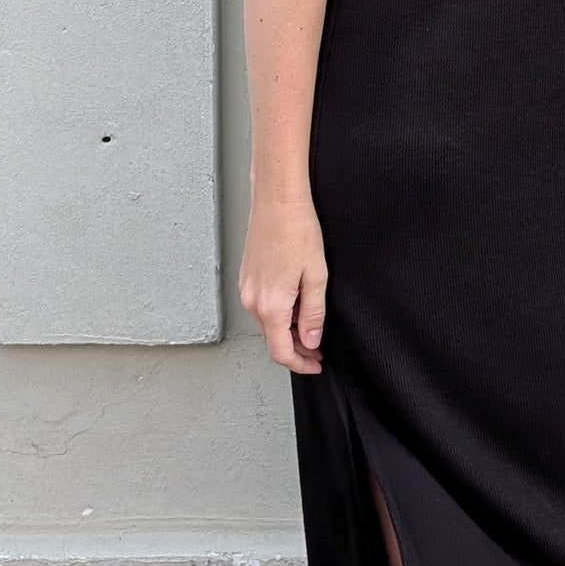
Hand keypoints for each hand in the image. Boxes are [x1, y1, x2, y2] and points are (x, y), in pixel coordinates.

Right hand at [238, 192, 327, 371]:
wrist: (277, 200)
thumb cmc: (298, 230)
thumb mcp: (317, 277)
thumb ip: (313, 314)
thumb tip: (310, 341)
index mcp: (271, 305)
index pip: (281, 352)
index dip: (300, 364)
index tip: (316, 364)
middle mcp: (252, 300)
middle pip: (272, 340)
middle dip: (296, 349)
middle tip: (318, 348)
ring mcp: (246, 288)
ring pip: (266, 323)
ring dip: (287, 331)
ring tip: (310, 324)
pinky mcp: (246, 277)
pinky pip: (260, 306)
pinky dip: (277, 314)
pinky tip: (294, 304)